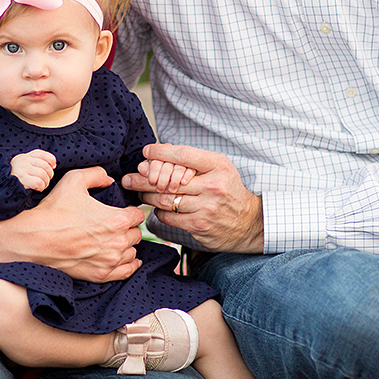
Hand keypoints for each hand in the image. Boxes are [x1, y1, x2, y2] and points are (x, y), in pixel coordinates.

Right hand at [10, 149, 56, 190]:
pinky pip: (38, 182)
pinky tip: (38, 188)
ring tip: (42, 185)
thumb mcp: (23, 165)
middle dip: (50, 174)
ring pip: (43, 174)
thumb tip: (53, 165)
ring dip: (46, 182)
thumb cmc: (16, 176)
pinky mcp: (22, 179)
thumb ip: (35, 162)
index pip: (42, 154)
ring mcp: (22, 169)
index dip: (51, 160)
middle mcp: (24, 161)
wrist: (1, 184)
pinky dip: (41, 186)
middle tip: (47, 180)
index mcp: (25, 156)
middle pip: (45, 165)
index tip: (53, 166)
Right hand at [23, 167, 147, 282]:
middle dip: (127, 228)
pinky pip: (126, 271)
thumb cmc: (54, 211)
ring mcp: (110, 261)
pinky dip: (128, 265)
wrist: (34, 239)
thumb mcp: (74, 180)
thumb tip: (109, 180)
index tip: (122, 211)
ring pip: (132, 252)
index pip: (137, 215)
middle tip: (114, 225)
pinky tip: (125, 259)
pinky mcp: (100, 275)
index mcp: (117, 219)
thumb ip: (97, 174)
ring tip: (113, 240)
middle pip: (136, 234)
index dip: (130, 211)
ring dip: (126, 246)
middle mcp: (118, 242)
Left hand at [123, 143, 263, 253]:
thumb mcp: (219, 168)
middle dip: (143, 178)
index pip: (183, 155)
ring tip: (138, 192)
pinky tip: (157, 209)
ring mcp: (206, 207)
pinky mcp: (199, 226)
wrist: (249, 222)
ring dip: (147, 196)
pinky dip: (159, 212)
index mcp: (218, 166)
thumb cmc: (228, 191)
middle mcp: (213, 186)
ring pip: (165, 200)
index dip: (160, 152)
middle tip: (129, 177)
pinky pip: (169, 217)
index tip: (146, 152)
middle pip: (168, 180)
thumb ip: (194, 161)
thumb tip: (158, 155)